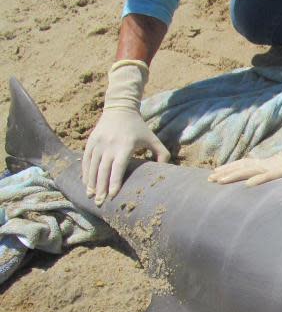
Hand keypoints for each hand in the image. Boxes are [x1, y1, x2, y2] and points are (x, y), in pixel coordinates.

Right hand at [82, 60, 169, 204]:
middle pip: (103, 170)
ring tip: (91, 196)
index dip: (114, 182)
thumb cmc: (139, 127)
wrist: (120, 108)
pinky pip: (86, 159)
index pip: (118, 167)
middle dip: (101, 188)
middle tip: (100, 203)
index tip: (112, 195)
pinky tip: (86, 183)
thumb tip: (166, 170)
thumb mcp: (153, 138)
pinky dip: (85, 172)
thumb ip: (162, 154)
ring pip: (92, 166)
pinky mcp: (90, 141)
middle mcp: (109, 144)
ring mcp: (98, 142)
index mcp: (125, 145)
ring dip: (91, 182)